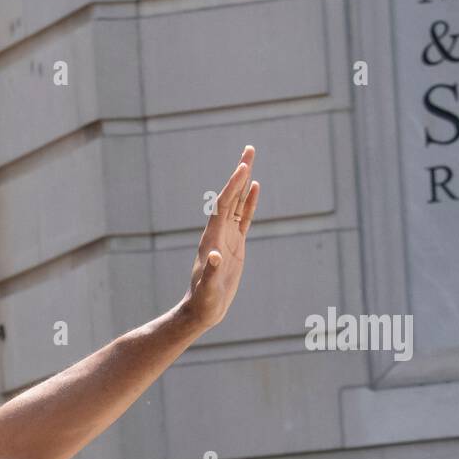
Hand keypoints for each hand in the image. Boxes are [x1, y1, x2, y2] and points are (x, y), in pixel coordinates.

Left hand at [182, 146, 259, 329]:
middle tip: (250, 149)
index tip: (244, 166)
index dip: (233, 185)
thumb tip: (216, 256)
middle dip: (239, 173)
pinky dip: (249, 202)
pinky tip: (255, 187)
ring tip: (250, 160)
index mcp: (212, 237)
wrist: (204, 309)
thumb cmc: (204, 299)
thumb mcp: (208, 287)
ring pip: (237, 203)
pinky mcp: (235, 244)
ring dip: (244, 182)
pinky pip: (243, 217)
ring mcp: (227, 236)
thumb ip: (211, 272)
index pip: (223, 205)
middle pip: (230, 196)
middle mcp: (218, 232)